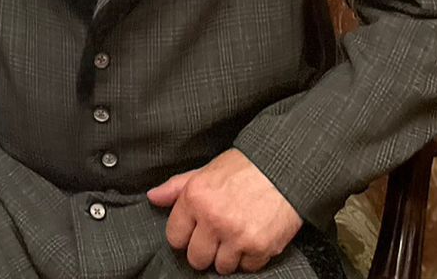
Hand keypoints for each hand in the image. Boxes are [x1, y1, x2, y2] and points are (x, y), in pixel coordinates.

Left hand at [147, 148, 301, 273]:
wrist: (283, 168)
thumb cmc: (244, 168)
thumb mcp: (206, 170)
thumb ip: (177, 187)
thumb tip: (153, 197)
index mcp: (196, 197)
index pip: (175, 237)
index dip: (185, 236)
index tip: (195, 231)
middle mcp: (213, 218)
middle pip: (196, 259)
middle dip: (205, 250)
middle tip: (217, 236)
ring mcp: (236, 236)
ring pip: (221, 267)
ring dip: (228, 255)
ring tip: (236, 235)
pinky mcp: (259, 248)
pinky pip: (247, 268)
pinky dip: (250, 258)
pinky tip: (252, 237)